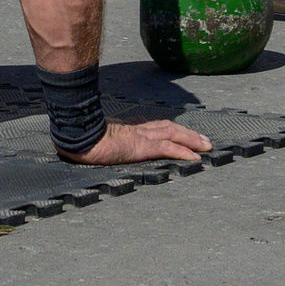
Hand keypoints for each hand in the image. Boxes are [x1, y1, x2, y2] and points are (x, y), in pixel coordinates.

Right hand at [58, 116, 212, 164]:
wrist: (77, 138)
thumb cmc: (82, 140)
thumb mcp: (98, 142)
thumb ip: (105, 144)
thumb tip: (101, 149)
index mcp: (129, 131)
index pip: (157, 127)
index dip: (173, 131)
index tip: (185, 135)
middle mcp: (138, 130)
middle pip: (170, 128)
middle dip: (189, 134)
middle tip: (205, 140)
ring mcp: (141, 137)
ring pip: (173, 135)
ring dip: (192, 140)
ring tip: (207, 146)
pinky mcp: (141, 146)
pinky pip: (167, 148)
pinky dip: (183, 152)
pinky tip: (195, 157)